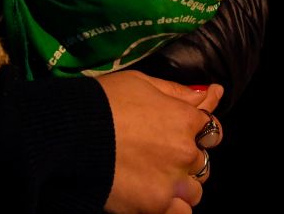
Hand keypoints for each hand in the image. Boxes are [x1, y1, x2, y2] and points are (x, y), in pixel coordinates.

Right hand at [98, 71, 223, 213]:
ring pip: (194, 192)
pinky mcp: (155, 206)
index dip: (199, 132)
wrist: (70, 133)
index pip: (212, 130)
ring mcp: (171, 182)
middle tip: (159, 155)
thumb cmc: (104, 101)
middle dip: (185, 159)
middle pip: (201, 162)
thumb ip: (177, 92)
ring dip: (181, 186)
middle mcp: (185, 152)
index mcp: (185, 119)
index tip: (184, 134)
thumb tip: (211, 93)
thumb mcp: (142, 83)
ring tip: (156, 179)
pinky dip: (172, 207)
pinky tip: (156, 198)